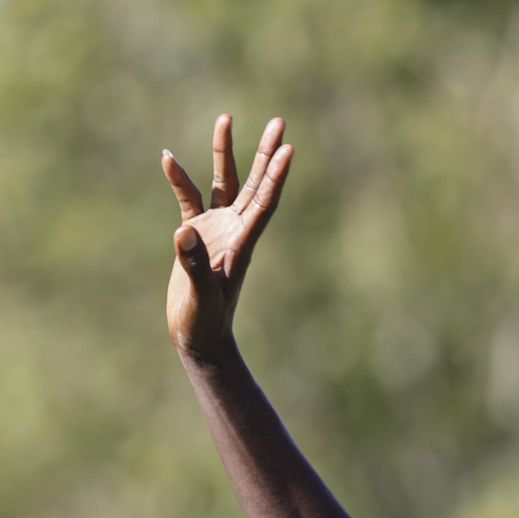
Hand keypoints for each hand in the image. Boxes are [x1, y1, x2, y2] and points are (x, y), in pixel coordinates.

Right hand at [162, 115, 293, 358]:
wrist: (199, 337)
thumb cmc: (205, 322)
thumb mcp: (201, 295)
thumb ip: (195, 264)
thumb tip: (183, 232)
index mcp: (243, 244)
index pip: (265, 203)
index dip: (276, 177)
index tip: (288, 150)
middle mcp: (235, 231)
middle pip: (255, 184)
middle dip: (266, 153)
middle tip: (280, 122)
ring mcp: (217, 230)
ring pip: (225, 183)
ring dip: (227, 153)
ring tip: (226, 118)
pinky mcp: (197, 235)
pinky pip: (190, 199)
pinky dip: (180, 179)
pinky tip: (169, 157)